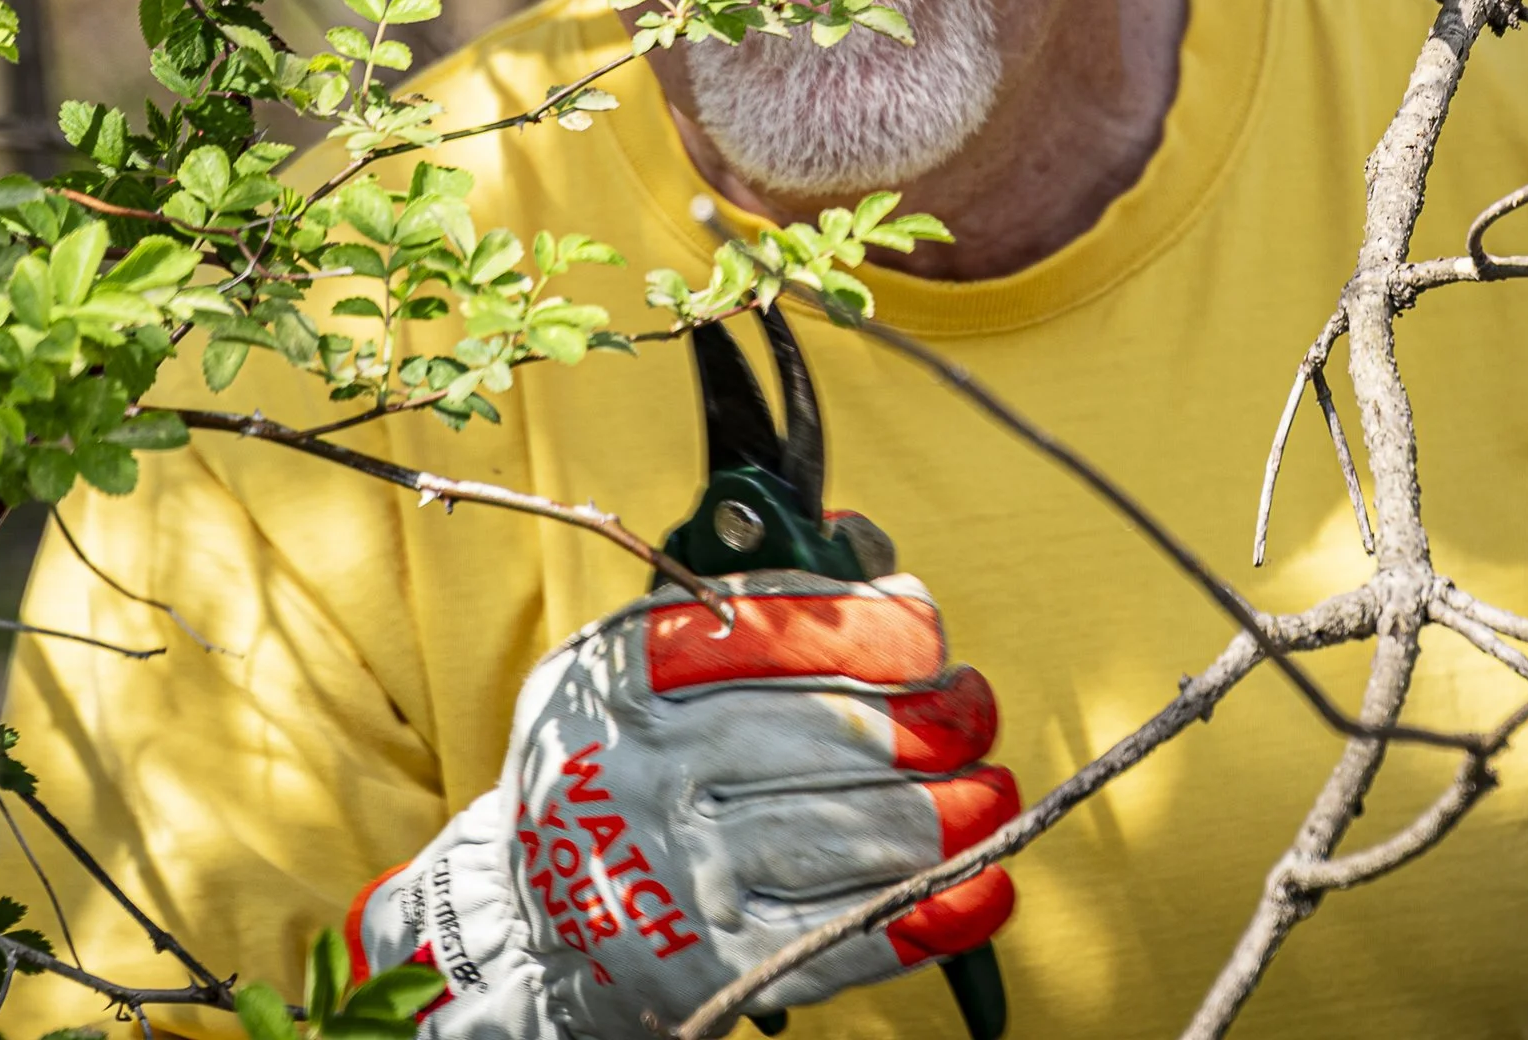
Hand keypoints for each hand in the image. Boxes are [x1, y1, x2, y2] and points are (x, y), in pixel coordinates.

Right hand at [348, 571, 1017, 1039]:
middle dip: (920, 723)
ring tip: (990, 793)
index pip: (753, 636)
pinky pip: (839, 935)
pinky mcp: (711, 969)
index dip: (858, 631)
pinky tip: (984, 886)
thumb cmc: (623, 764)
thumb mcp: (646, 669)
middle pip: (811, 738)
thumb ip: (754, 608)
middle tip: (975, 714)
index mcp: (622, 680)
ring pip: (837, 836)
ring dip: (941, 814)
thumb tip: (875, 559)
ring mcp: (674, 876)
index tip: (928, 635)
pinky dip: (926, 912)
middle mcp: (640, 772)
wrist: (537, 919)